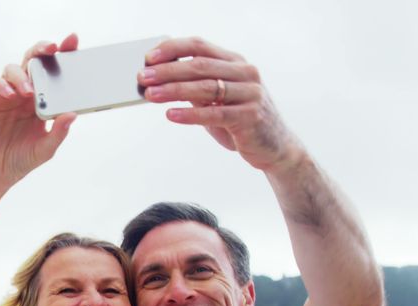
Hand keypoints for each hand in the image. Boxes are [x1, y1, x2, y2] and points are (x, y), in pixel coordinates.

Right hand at [0, 34, 79, 193]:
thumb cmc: (20, 160)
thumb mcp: (45, 149)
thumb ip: (59, 133)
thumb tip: (72, 114)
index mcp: (41, 99)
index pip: (52, 71)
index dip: (62, 54)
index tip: (73, 42)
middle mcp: (22, 91)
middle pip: (32, 61)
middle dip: (42, 50)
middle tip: (52, 48)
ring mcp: (3, 94)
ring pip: (12, 68)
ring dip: (22, 75)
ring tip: (28, 92)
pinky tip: (8, 94)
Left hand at [138, 37, 305, 172]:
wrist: (274, 147)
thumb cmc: (238, 121)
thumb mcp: (217, 100)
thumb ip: (195, 87)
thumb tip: (158, 80)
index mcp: (235, 62)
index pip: (200, 46)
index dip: (172, 49)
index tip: (148, 57)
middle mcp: (245, 73)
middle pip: (199, 65)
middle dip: (167, 71)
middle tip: (143, 77)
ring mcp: (250, 94)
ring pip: (205, 88)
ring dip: (173, 90)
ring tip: (151, 95)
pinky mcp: (251, 116)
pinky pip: (215, 113)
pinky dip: (190, 114)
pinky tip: (171, 115)